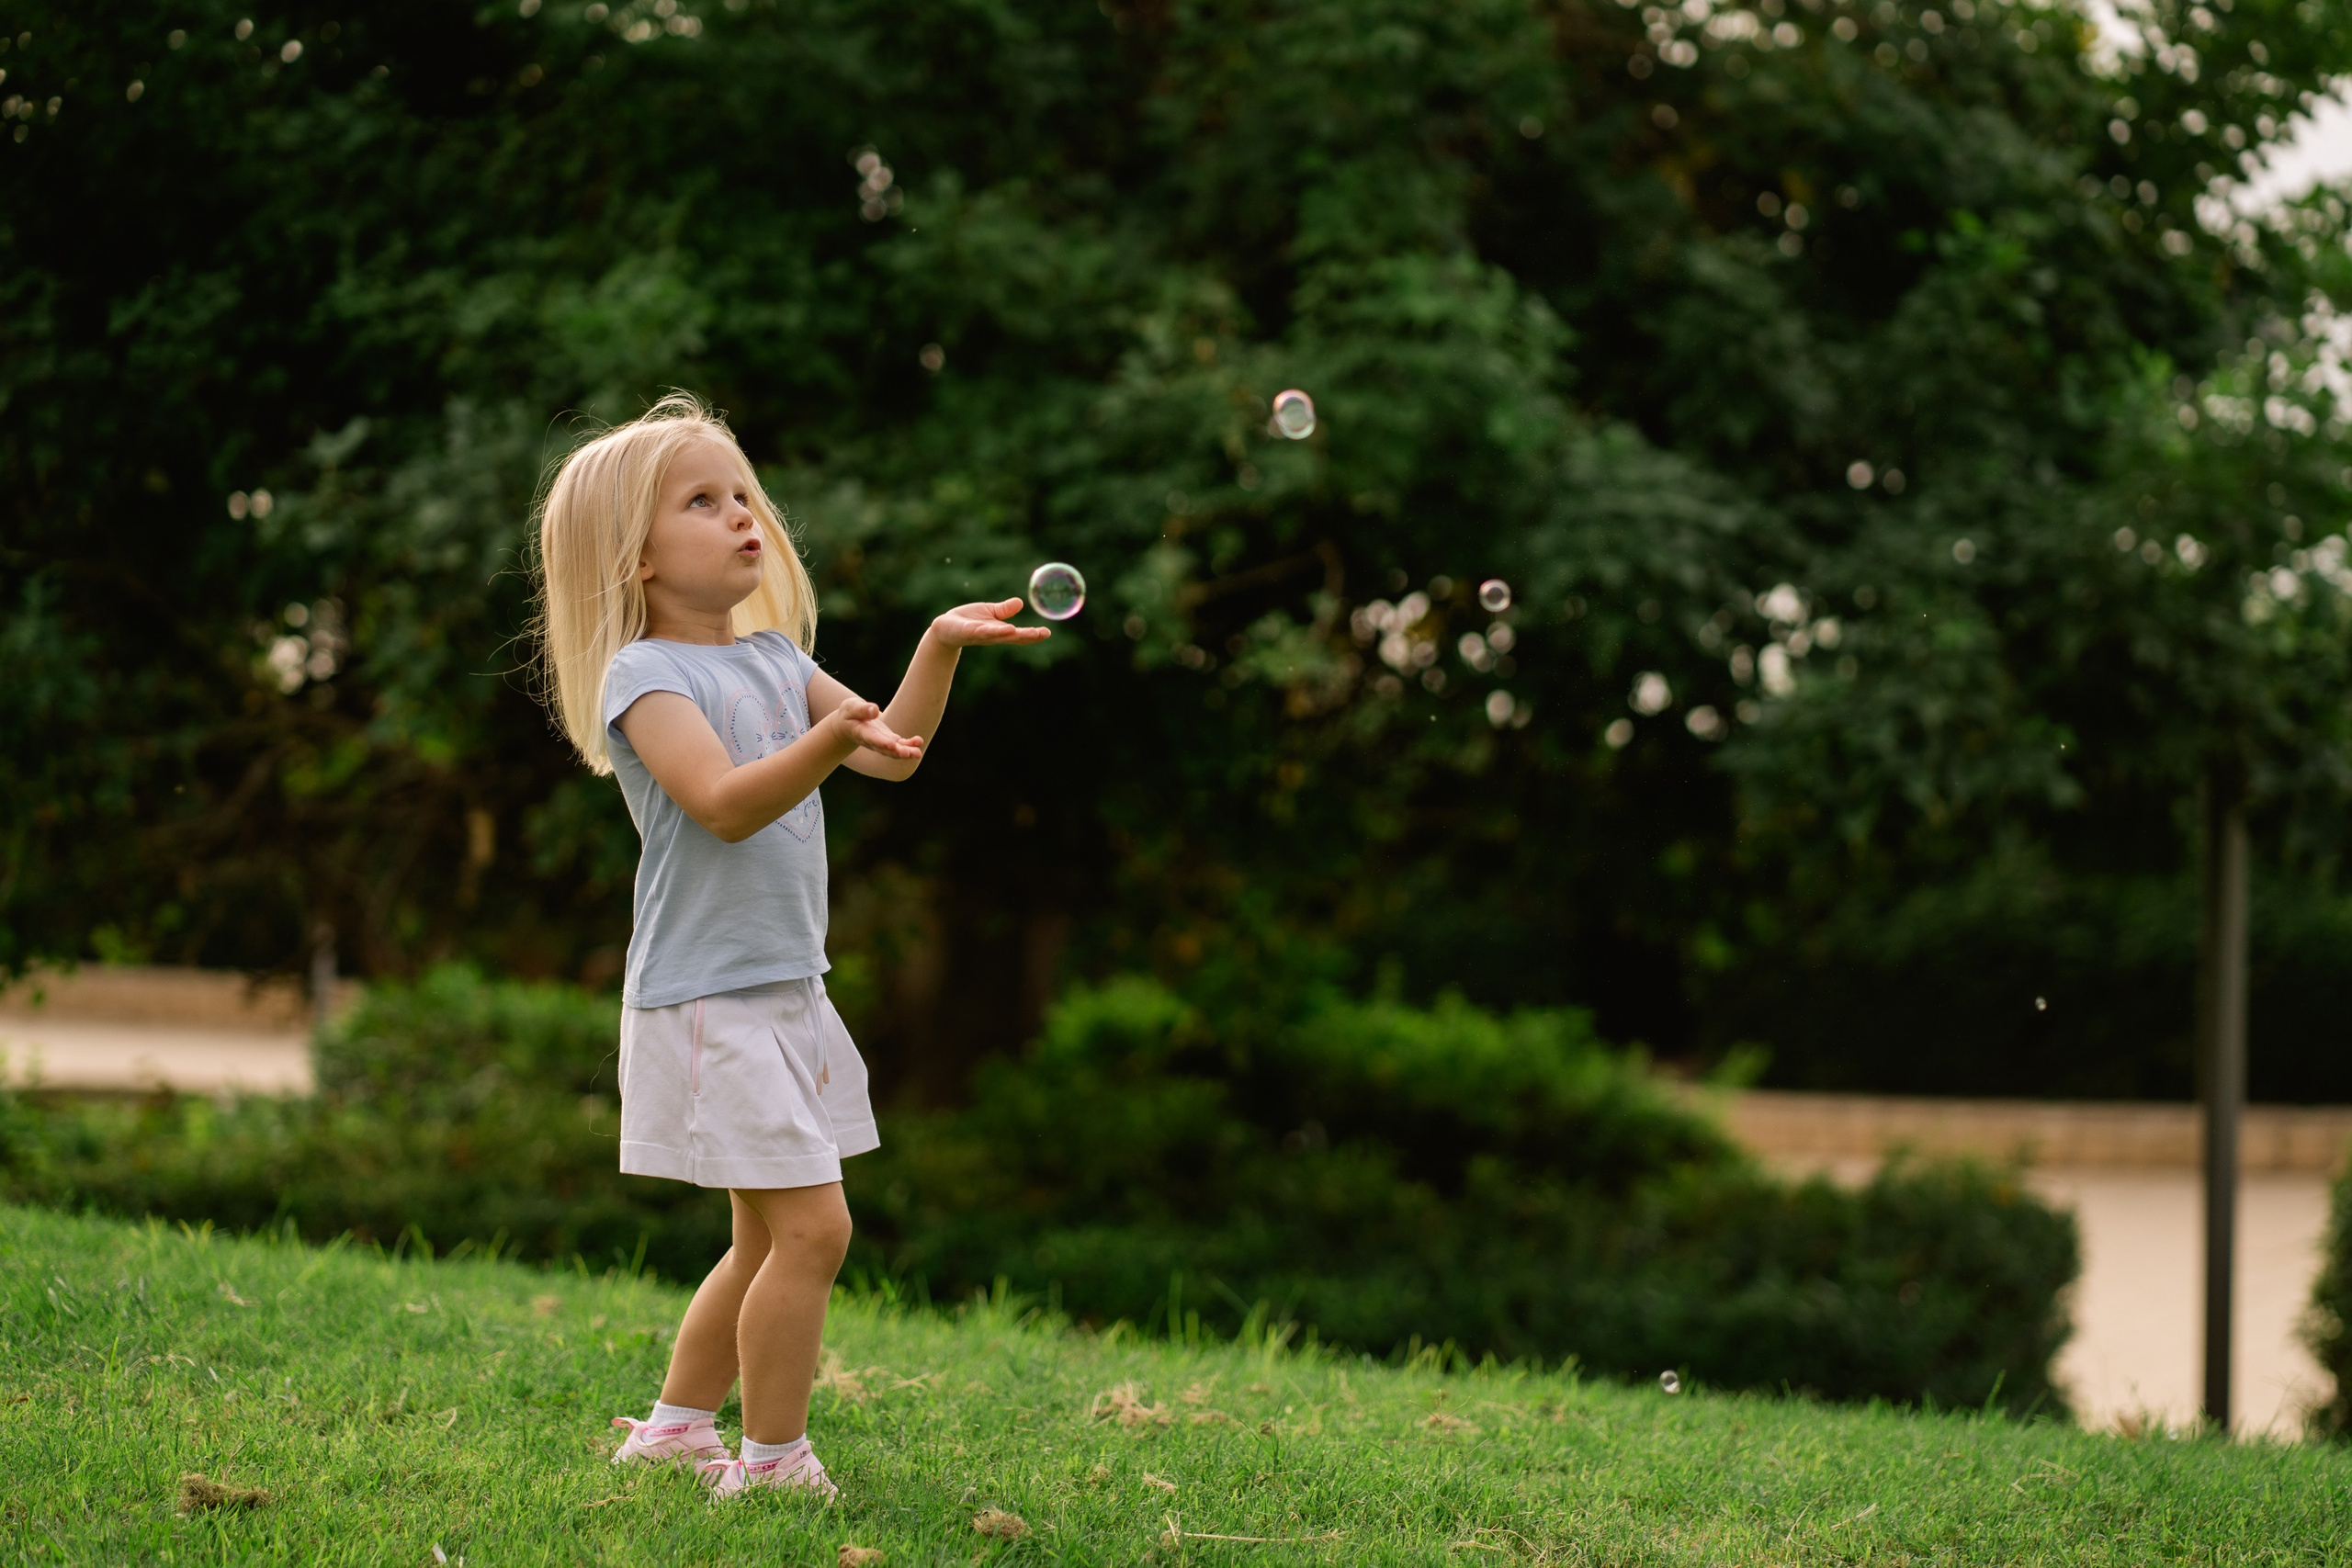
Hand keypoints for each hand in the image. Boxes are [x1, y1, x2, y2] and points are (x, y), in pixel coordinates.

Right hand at [824, 696, 923, 760]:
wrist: (847, 725)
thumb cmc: (849, 714)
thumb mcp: (851, 708)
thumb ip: (862, 709)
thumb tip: (874, 710)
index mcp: (861, 733)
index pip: (872, 738)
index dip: (882, 742)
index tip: (891, 745)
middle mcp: (872, 741)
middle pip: (884, 749)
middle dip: (896, 752)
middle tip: (908, 753)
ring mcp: (881, 742)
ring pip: (894, 751)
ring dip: (906, 752)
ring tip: (917, 753)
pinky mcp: (889, 740)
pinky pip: (899, 745)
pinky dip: (909, 745)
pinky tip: (918, 741)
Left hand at [930, 598, 1053, 647]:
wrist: (944, 629)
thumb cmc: (968, 620)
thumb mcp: (989, 613)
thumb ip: (1004, 610)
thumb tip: (1021, 603)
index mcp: (999, 631)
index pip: (1019, 634)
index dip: (1033, 634)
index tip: (1047, 632)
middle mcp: (992, 635)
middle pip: (1013, 637)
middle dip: (1028, 636)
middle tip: (1043, 634)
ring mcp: (980, 634)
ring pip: (997, 635)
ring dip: (1010, 634)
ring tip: (1021, 631)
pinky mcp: (968, 631)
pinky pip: (980, 631)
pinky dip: (992, 630)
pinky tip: (1003, 628)